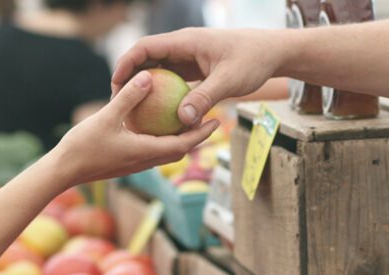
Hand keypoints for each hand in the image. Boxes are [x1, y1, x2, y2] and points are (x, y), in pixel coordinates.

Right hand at [50, 70, 218, 186]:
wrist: (63, 171)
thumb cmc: (83, 146)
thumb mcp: (106, 117)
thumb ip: (128, 97)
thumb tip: (148, 76)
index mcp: (145, 152)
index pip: (183, 145)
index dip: (201, 134)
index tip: (216, 121)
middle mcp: (145, 161)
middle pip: (179, 151)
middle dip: (196, 137)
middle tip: (209, 120)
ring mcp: (136, 164)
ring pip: (166, 152)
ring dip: (180, 139)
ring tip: (187, 121)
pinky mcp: (126, 163)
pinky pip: (152, 151)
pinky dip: (162, 139)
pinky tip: (156, 125)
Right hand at [111, 28, 283, 125]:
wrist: (272, 52)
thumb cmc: (253, 60)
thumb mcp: (229, 80)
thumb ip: (205, 98)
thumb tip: (182, 120)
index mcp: (185, 41)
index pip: (145, 47)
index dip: (126, 64)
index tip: (115, 85)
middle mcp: (183, 47)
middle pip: (146, 58)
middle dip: (130, 78)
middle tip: (119, 102)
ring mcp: (188, 57)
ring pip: (158, 70)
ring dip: (145, 87)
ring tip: (134, 110)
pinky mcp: (195, 68)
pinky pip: (172, 80)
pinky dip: (163, 93)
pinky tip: (159, 113)